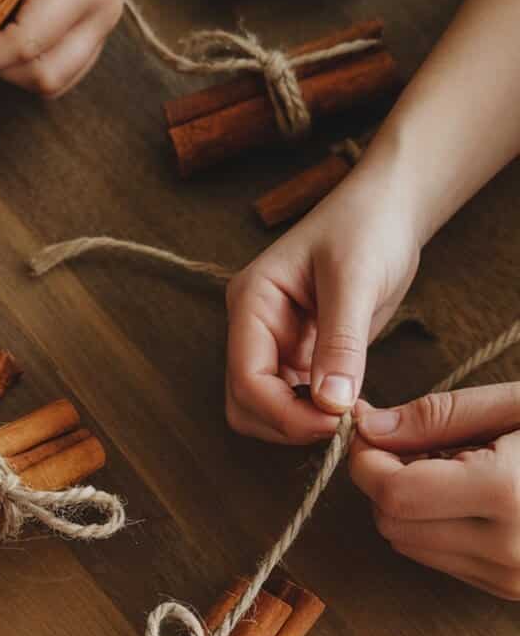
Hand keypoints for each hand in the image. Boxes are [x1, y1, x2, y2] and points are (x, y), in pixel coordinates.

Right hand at [226, 169, 421, 442]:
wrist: (388, 209)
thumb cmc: (368, 227)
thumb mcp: (356, 280)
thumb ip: (341, 343)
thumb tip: (331, 405)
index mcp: (251, 302)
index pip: (247, 378)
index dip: (285, 412)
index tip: (335, 422)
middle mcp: (253, 327)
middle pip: (246, 403)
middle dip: (287, 424)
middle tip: (342, 427)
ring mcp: (275, 343)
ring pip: (267, 409)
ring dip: (302, 424)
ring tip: (351, 418)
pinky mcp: (301, 354)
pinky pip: (296, 401)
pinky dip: (318, 415)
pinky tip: (351, 409)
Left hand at [351, 383, 519, 597]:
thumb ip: (441, 416)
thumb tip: (372, 426)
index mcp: (507, 494)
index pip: (392, 492)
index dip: (368, 459)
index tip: (371, 427)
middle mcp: (506, 548)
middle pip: (392, 524)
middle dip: (386, 480)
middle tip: (415, 440)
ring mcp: (511, 578)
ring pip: (411, 546)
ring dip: (410, 505)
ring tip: (454, 464)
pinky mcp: (512, 590)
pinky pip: (444, 560)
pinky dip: (437, 526)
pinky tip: (472, 494)